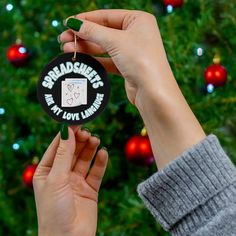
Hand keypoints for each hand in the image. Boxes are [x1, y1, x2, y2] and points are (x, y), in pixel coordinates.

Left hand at [33, 126, 107, 235]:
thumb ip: (64, 154)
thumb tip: (67, 131)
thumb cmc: (54, 211)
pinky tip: (103, 153)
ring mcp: (76, 181)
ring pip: (85, 159)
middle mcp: (62, 175)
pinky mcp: (90, 189)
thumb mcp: (56, 178)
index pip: (57, 147)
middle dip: (80, 140)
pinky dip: (100, 162)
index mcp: (47, 171)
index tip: (76, 121)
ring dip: (90, 148)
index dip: (67, 133)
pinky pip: (96, 172)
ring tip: (96, 140)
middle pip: (72, 151)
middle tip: (88, 132)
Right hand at [59, 10, 205, 169]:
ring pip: (104, 46)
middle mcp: (136, 34)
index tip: (67, 23)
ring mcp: (132, 51)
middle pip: (103, 31)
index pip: (106, 16)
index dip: (86, 19)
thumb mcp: (115, 41)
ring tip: (66, 49)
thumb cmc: (141, 60)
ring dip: (86, 48)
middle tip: (63, 39)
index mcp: (138, 20)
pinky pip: (107, 59)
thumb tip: (73, 23)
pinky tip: (80, 59)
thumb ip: (93, 31)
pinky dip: (94, 59)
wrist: (153, 92)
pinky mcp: (127, 66)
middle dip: (83, 35)